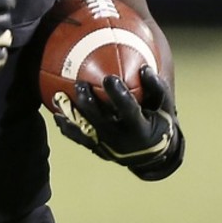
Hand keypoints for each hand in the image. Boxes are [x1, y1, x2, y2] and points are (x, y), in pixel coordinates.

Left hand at [52, 65, 183, 178]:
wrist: (153, 155)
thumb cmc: (159, 121)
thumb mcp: (164, 106)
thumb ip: (156, 87)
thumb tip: (143, 67)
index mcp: (141, 129)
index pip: (128, 110)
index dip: (118, 94)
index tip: (109, 77)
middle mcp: (122, 140)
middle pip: (100, 120)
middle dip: (87, 101)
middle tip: (79, 83)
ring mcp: (108, 147)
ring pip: (85, 131)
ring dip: (70, 113)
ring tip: (58, 97)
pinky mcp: (98, 150)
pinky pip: (79, 138)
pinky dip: (67, 127)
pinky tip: (57, 115)